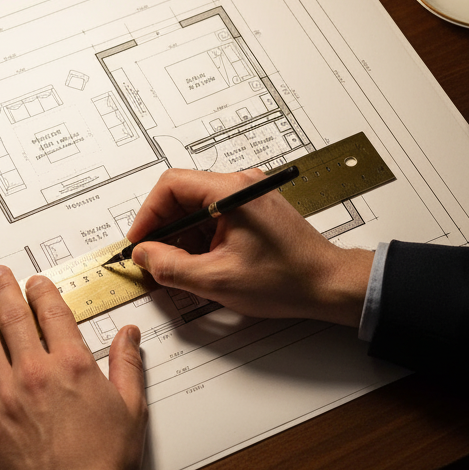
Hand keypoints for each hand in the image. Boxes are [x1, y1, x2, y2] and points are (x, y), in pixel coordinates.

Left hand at [0, 265, 147, 469]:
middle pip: (13, 318)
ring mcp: (5, 396)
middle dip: (2, 290)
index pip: (52, 312)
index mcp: (72, 364)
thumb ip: (127, 365)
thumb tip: (129, 334)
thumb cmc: (105, 462)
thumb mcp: (131, 408)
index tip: (34, 283)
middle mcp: (35, 372)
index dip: (41, 291)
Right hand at [127, 168, 372, 326]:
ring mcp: (248, 195)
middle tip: (156, 256)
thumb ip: (171, 266)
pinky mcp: (254, 209)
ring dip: (183, 235)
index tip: (140, 240)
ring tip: (185, 266)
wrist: (329, 285)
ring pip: (197, 206)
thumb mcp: (217, 279)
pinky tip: (205, 262)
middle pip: (182, 194)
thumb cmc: (286, 278)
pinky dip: (201, 237)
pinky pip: (214, 215)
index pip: (171, 185)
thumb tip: (144, 255)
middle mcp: (240, 184)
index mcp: (231, 191)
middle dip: (164, 227)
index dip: (148, 214)